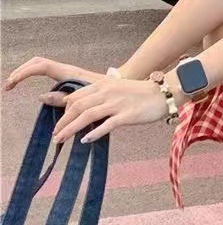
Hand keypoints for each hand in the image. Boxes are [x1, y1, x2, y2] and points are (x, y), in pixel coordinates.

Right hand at [4, 57, 107, 104]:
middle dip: (21, 70)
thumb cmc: (108, 90)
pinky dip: (34, 74)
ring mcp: (67, 72)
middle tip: (8, 85)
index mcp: (69, 72)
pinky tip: (28, 85)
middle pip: (37, 62)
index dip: (24, 73)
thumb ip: (63, 99)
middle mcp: (66, 69)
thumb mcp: (86, 97)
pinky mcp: (69, 77)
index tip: (11, 84)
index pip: (41, 66)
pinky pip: (46, 72)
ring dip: (26, 71)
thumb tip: (40, 96)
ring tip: (12, 84)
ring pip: (41, 65)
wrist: (123, 82)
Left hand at [52, 77, 167, 143]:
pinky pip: (107, 125)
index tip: (61, 122)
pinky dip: (94, 133)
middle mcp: (108, 92)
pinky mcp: (128, 115)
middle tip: (55, 134)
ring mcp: (118, 103)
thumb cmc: (140, 93)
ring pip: (88, 115)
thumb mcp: (117, 88)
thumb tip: (83, 110)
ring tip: (61, 139)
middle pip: (78, 106)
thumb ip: (101, 96)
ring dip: (71, 128)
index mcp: (104, 84)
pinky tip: (85, 140)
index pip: (76, 96)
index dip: (64, 110)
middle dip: (63, 121)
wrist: (163, 93)